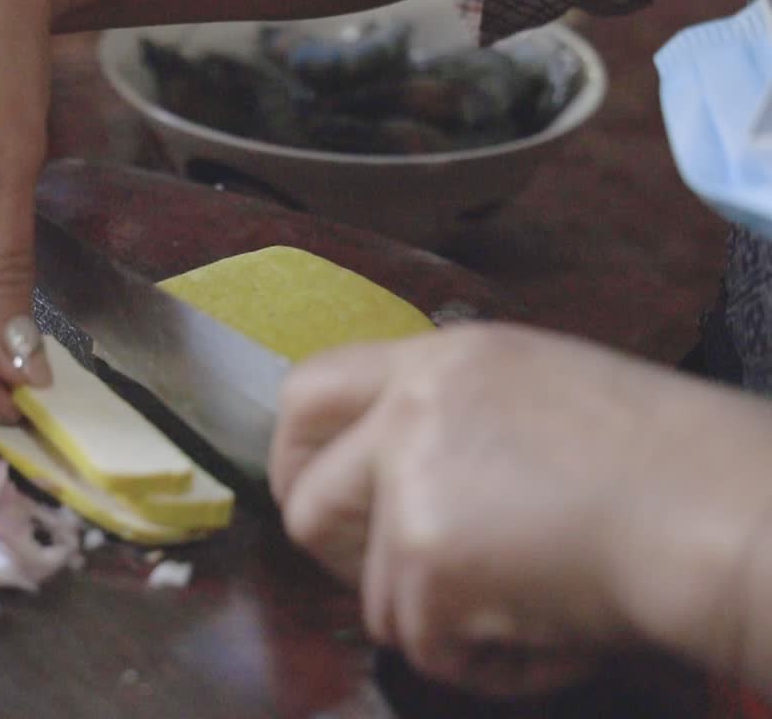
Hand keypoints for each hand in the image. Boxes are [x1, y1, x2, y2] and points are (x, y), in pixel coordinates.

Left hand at [270, 324, 771, 694]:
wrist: (727, 514)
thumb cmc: (669, 467)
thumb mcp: (542, 396)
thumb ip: (451, 421)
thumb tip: (392, 482)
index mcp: (442, 361)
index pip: (307, 389)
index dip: (296, 457)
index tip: (317, 497)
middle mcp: (411, 410)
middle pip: (305, 501)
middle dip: (339, 561)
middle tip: (405, 583)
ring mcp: (411, 482)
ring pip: (368, 595)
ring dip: (437, 620)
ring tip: (525, 604)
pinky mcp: (425, 557)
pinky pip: (423, 645)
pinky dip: (485, 662)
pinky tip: (553, 631)